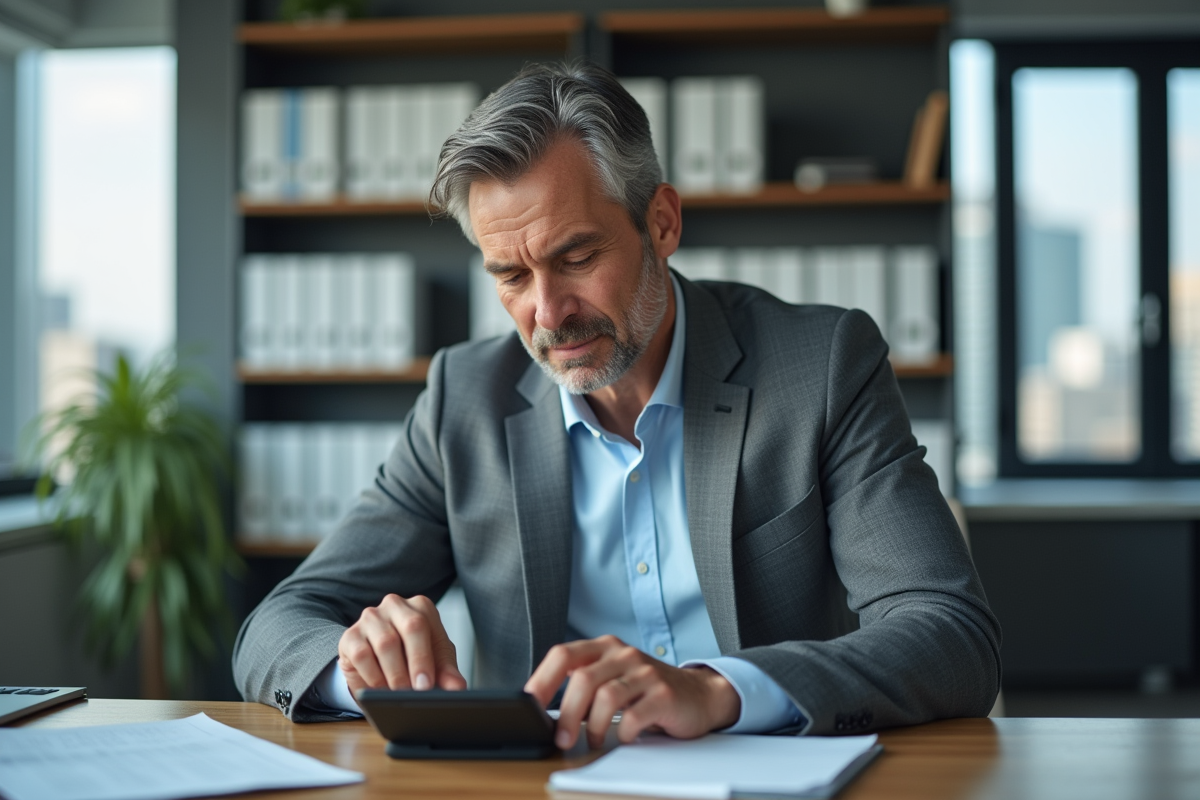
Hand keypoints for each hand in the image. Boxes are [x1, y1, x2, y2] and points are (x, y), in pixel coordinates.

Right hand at [338, 593, 466, 694]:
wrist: (380, 660)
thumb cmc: (412, 655)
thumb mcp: (435, 662)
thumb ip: (447, 673)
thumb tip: (458, 688)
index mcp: (420, 606)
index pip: (423, 625)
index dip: (425, 657)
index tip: (426, 685)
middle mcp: (395, 605)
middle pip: (408, 628)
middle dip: (413, 664)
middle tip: (414, 692)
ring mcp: (370, 618)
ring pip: (384, 644)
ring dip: (393, 675)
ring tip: (399, 695)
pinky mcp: (350, 636)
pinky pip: (362, 655)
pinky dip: (373, 677)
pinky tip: (380, 690)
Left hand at [524, 635, 740, 749]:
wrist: (699, 694)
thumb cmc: (646, 690)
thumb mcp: (612, 676)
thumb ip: (583, 684)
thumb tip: (542, 710)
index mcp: (604, 648)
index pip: (563, 654)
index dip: (541, 680)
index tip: (528, 706)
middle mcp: (623, 654)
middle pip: (582, 679)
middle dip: (566, 714)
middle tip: (561, 739)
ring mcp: (645, 672)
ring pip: (605, 697)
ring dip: (592, 727)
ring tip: (592, 741)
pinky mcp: (664, 694)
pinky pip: (633, 717)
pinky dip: (622, 733)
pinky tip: (623, 738)